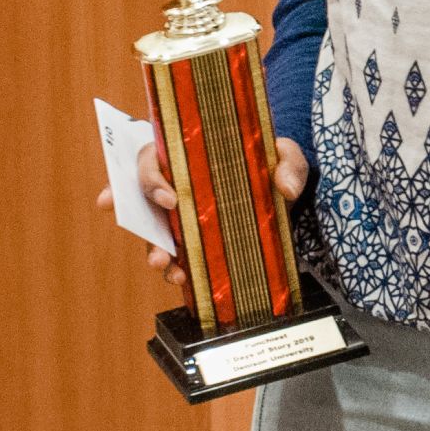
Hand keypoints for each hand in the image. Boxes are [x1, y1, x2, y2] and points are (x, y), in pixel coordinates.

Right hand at [96, 137, 310, 288]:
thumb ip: (288, 162)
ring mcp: (182, 212)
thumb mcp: (284, 154)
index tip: (171, 199)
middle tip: (161, 247)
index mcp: (187, 152)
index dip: (152, 177)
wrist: (282, 190)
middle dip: (141, 222)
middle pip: (143, 196)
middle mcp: (177, 181)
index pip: (153, 156)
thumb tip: (285, 187)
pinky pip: (175, 253)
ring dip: (154, 251)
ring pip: (153, 230)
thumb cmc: (271, 164)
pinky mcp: (193, 238)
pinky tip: (182, 278)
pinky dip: (175, 268)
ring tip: (167, 268)